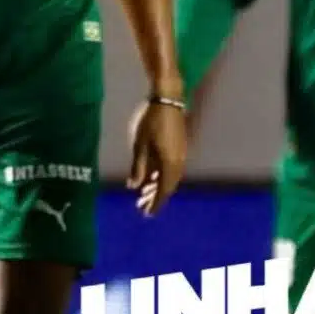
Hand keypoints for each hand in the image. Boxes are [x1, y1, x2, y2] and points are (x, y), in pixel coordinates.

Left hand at [127, 98, 187, 216]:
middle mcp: (179, 162)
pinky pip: (173, 168)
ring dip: (158, 186)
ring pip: (171, 177)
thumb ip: (138, 168)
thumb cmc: (151, 122)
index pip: (163, 190)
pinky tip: (152, 174)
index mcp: (169, 164)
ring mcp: (181, 154)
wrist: (167, 100)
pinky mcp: (180, 146)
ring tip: (144, 192)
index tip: (147, 214)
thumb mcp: (140, 145)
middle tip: (142, 206)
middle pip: (168, 185)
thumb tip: (133, 187)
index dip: (155, 203)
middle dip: (155, 196)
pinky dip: (162, 175)